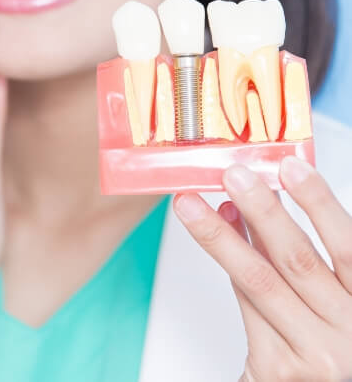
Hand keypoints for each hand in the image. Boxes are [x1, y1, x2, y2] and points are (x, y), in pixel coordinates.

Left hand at [173, 157, 351, 380]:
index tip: (289, 166)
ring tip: (192, 205)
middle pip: (296, 259)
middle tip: (233, 175)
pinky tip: (215, 233)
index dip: (319, 203)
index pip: (348, 247)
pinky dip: (228, 264)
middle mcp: (348, 332)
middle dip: (261, 211)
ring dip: (221, 236)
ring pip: (259, 280)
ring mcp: (314, 354)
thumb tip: (259, 199)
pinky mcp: (278, 369)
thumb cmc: (322, 333)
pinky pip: (245, 303)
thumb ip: (297, 248)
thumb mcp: (327, 290)